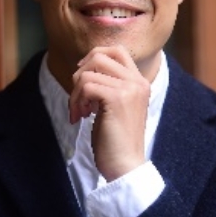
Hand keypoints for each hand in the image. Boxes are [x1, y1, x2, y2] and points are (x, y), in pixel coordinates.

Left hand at [69, 46, 150, 180]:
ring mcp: (129, 89)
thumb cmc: (116, 140)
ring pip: (88, 73)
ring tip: (79, 112)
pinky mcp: (117, 99)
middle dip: (80, 74)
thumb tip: (83, 70)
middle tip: (78, 97)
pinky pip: (87, 86)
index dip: (94, 57)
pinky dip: (77, 101)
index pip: (117, 51)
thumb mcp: (115, 107)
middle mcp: (138, 82)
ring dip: (76, 93)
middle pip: (100, 55)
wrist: (125, 165)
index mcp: (140, 82)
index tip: (83, 78)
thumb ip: (108, 86)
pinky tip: (81, 117)